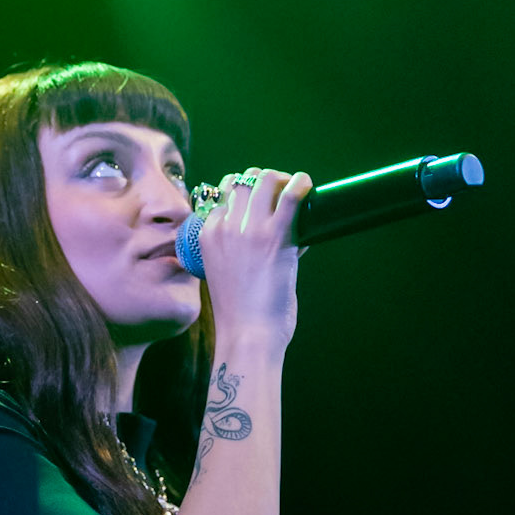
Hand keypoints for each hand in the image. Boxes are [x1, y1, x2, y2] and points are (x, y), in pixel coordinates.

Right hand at [198, 167, 312, 347]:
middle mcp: (225, 227)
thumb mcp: (226, 275)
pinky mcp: (276, 237)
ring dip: (281, 179)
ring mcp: (250, 230)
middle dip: (262, 181)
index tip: (262, 212)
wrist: (247, 335)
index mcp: (207, 236)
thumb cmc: (241, 314)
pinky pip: (291, 195)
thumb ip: (241, 253)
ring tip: (294, 188)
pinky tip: (307, 185)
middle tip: (279, 193)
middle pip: (241, 182)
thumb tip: (285, 238)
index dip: (245, 200)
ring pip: (263, 179)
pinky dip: (301, 183)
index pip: (224, 198)